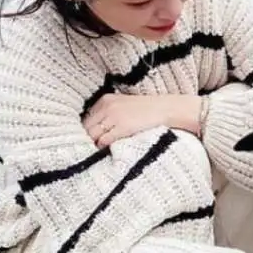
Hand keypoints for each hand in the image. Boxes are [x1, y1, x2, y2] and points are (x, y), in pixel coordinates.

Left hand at [83, 94, 200, 146]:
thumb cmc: (146, 110)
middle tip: (88, 150)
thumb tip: (92, 132)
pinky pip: (104, 141)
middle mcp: (107, 106)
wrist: (166, 109)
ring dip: (94, 145)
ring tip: (96, 152)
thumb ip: (107, 114)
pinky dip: (103, 147)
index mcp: (106, 100)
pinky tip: (107, 151)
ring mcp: (114, 116)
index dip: (85, 132)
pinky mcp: (122, 127)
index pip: (86, 119)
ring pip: (93, 135)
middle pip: (86, 128)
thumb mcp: (123, 105)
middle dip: (86, 139)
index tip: (86, 140)